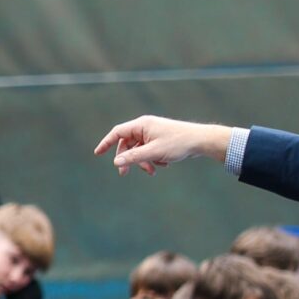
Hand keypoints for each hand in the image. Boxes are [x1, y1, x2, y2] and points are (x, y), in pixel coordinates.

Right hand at [94, 116, 232, 174]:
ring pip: (139, 150)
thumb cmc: (178, 143)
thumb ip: (133, 157)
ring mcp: (153, 134)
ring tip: (152, 171)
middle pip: (127, 144)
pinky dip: (152, 160)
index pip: (117, 132)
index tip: (98, 153)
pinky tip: (163, 165)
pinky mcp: (160, 140)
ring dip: (142, 162)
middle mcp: (146, 127)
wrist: (201, 141)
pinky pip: (149, 151)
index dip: (106, 143)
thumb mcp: (153, 152)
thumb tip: (116, 162)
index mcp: (142, 125)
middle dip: (127, 159)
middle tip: (124, 174)